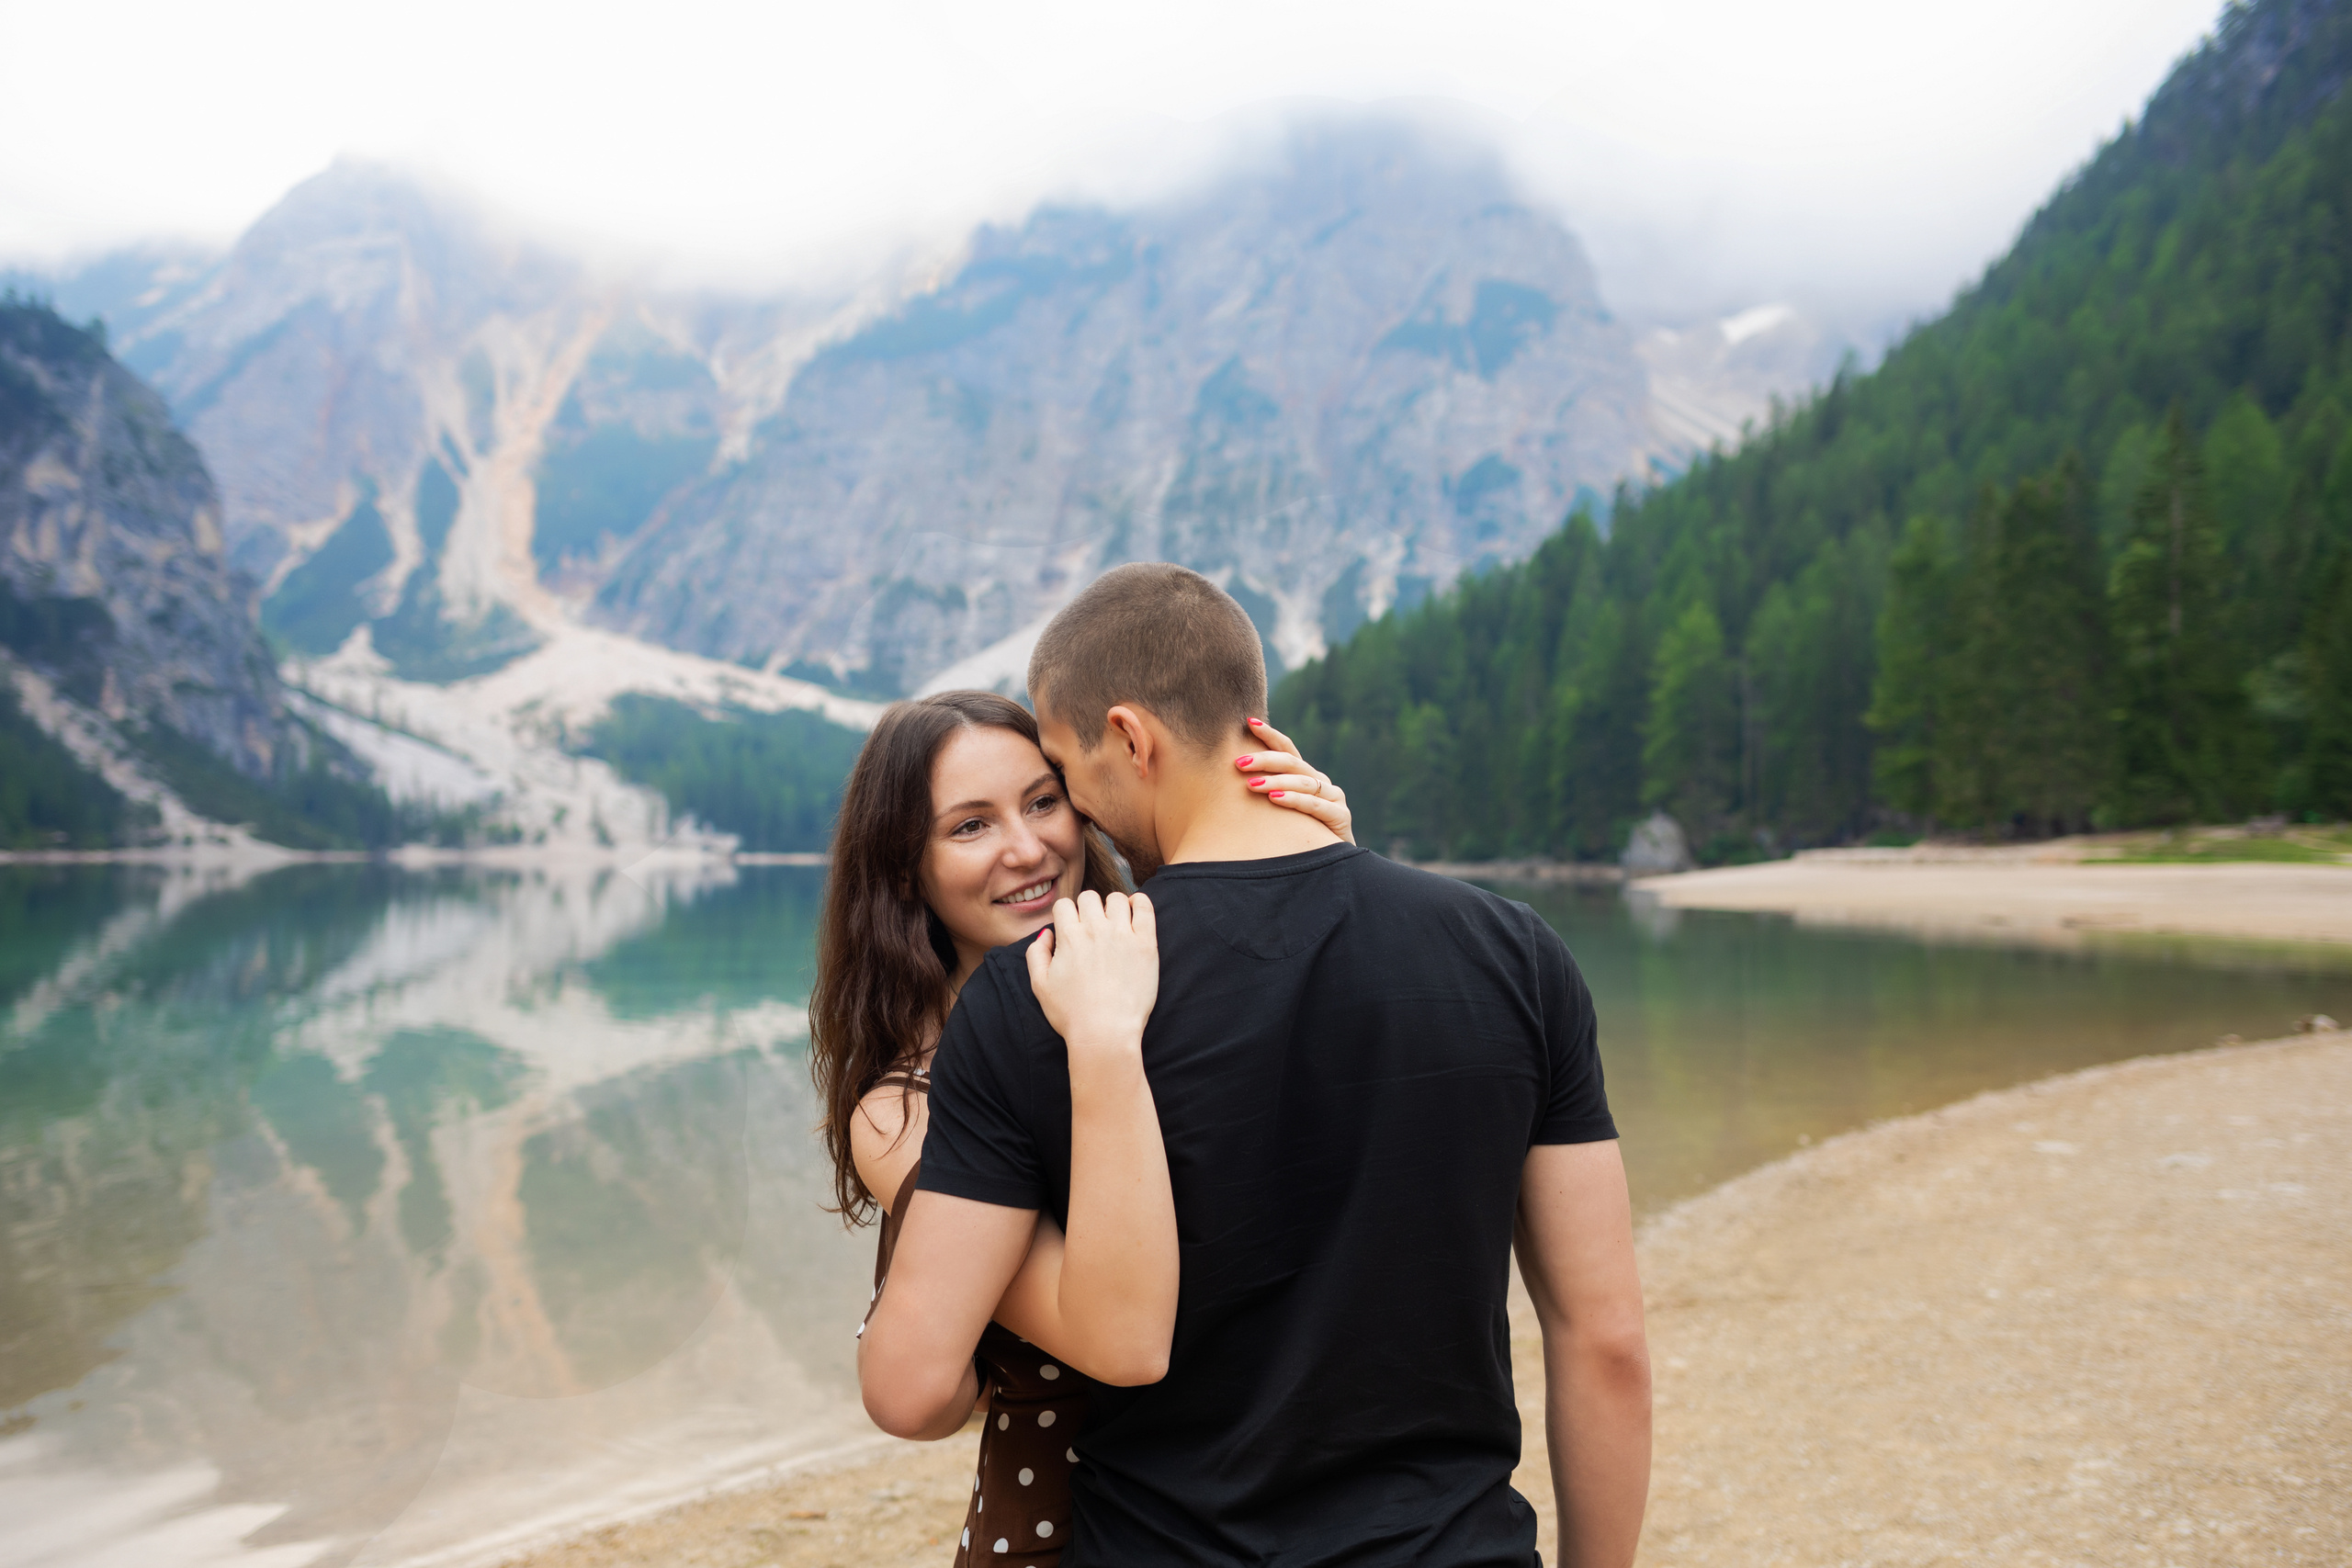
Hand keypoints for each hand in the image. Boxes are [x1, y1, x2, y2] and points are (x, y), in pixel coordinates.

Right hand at [1026, 890, 1158, 1054]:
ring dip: (1113, 907)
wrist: (1105, 1033)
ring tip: (1115, 923)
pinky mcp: (1146, 944)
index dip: (1066, 915)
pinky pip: (1145, 908)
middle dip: (1088, 909)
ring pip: (1117, 899)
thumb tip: (1047, 934)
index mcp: (1069, 936)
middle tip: (1093, 928)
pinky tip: (1136, 911)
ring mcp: (1123, 934)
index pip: (1064, 904)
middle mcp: (1095, 929)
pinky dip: (1140, 903)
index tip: (1072, 928)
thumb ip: (1036, 954)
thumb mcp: (1040, 985)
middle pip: (1089, 897)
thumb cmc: (1071, 1014)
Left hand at [1234, 717, 1352, 843]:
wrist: (1330, 866)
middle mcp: (1321, 783)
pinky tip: (1275, 798)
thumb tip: (1229, 781)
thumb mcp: (1279, 813)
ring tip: (1252, 784)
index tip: (1249, 722)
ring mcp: (1333, 798)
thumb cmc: (1296, 838)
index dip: (1270, 735)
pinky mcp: (1341, 817)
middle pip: (1293, 763)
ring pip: (1303, 782)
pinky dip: (1294, 799)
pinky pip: (1314, 805)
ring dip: (1275, 781)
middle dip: (1265, 760)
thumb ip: (1265, 795)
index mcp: (1306, 778)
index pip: (1288, 750)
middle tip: (1239, 763)